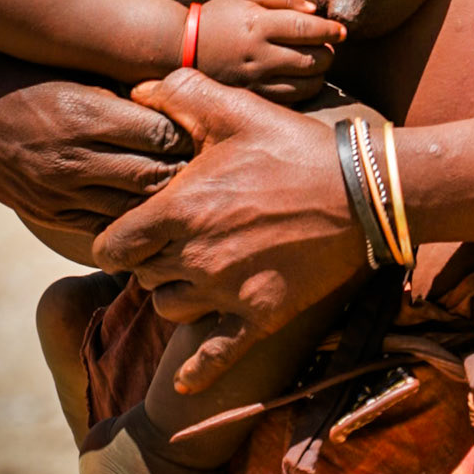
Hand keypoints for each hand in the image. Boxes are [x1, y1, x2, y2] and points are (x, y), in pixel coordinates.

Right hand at [0, 39, 186, 236]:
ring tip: (179, 190)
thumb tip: (175, 105)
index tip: (201, 130)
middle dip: (182, 171)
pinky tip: (141, 208)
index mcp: (86, 114)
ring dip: (157, 200)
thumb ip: (121, 96)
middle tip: (203, 165)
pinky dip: (124, 218)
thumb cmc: (26, 77)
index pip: (161, 134)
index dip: (186, 134)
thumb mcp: (75, 73)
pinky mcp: (46, 212)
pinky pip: (100, 226)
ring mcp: (58, 191)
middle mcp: (74, 157)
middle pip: (153, 176)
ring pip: (130, 209)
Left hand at [93, 70, 365, 390]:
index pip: (113, 246)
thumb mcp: (236, 109)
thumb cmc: (293, 147)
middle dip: (148, 259)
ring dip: (172, 293)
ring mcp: (226, 292)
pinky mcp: (257, 317)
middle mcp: (195, 256)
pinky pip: (213, 358)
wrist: (360, 192)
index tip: (133, 228)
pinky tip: (183, 384)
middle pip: (140, 276)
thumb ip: (181, 93)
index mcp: (181, 209)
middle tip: (169, 241)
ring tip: (192, 272)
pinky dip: (195, 373)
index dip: (116, 238)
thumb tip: (139, 89)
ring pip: (168, 309)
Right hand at [198, 0, 345, 104]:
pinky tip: (302, 78)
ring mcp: (256, 79)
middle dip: (329, 53)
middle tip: (328, 46)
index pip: (307, 29)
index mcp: (259, 24)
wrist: (184, 46)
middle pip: (311, 59)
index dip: (330, 30)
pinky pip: (290, 98)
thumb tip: (314, 11)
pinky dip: (304, 89)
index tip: (342, 31)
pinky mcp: (252, 95)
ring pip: (305, 84)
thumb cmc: (221, 15)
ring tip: (316, 62)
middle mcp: (259, 54)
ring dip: (319, 73)